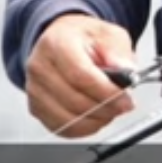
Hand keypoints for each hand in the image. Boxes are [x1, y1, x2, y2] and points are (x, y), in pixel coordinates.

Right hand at [25, 14, 136, 136]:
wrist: (63, 40)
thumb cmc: (84, 38)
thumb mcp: (109, 34)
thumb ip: (118, 52)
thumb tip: (126, 70)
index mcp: (57, 44)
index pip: (80, 75)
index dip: (106, 92)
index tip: (125, 99)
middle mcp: (40, 67)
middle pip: (74, 101)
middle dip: (105, 108)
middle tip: (123, 105)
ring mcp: (35, 90)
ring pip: (68, 120)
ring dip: (96, 120)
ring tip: (110, 109)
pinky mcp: (36, 108)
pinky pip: (62, 128)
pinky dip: (84, 128)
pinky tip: (96, 116)